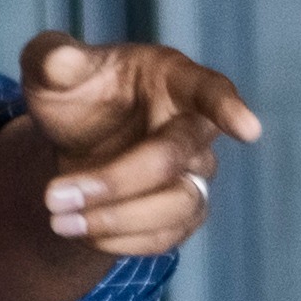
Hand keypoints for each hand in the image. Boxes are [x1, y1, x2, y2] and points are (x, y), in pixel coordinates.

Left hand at [3, 31, 259, 266]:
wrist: (73, 137)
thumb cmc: (75, 90)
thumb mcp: (51, 66)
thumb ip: (53, 59)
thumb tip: (59, 61)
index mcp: (171, 79)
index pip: (209, 90)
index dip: (228, 110)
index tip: (249, 130)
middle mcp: (191, 127)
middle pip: (174, 159)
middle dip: (115, 182)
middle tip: (52, 196)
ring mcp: (192, 173)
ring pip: (178, 206)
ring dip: (116, 220)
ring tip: (58, 220)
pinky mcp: (181, 213)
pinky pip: (165, 238)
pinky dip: (119, 241)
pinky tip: (80, 231)